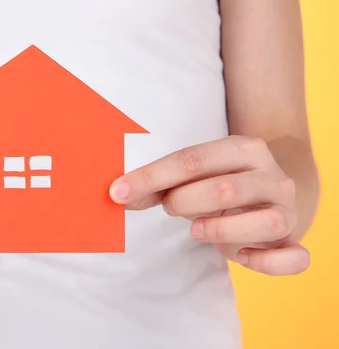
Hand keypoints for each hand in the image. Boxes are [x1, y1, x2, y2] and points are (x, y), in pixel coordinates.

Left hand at [109, 135, 309, 275]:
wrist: (271, 195)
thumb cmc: (221, 187)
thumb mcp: (192, 179)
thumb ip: (158, 186)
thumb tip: (118, 195)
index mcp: (242, 149)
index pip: (192, 159)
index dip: (151, 177)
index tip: (118, 192)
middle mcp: (270, 175)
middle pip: (224, 189)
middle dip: (185, 201)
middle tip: (169, 208)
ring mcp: (287, 208)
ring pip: (266, 222)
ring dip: (221, 230)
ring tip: (197, 230)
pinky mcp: (294, 240)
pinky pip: (295, 258)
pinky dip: (267, 263)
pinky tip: (241, 257)